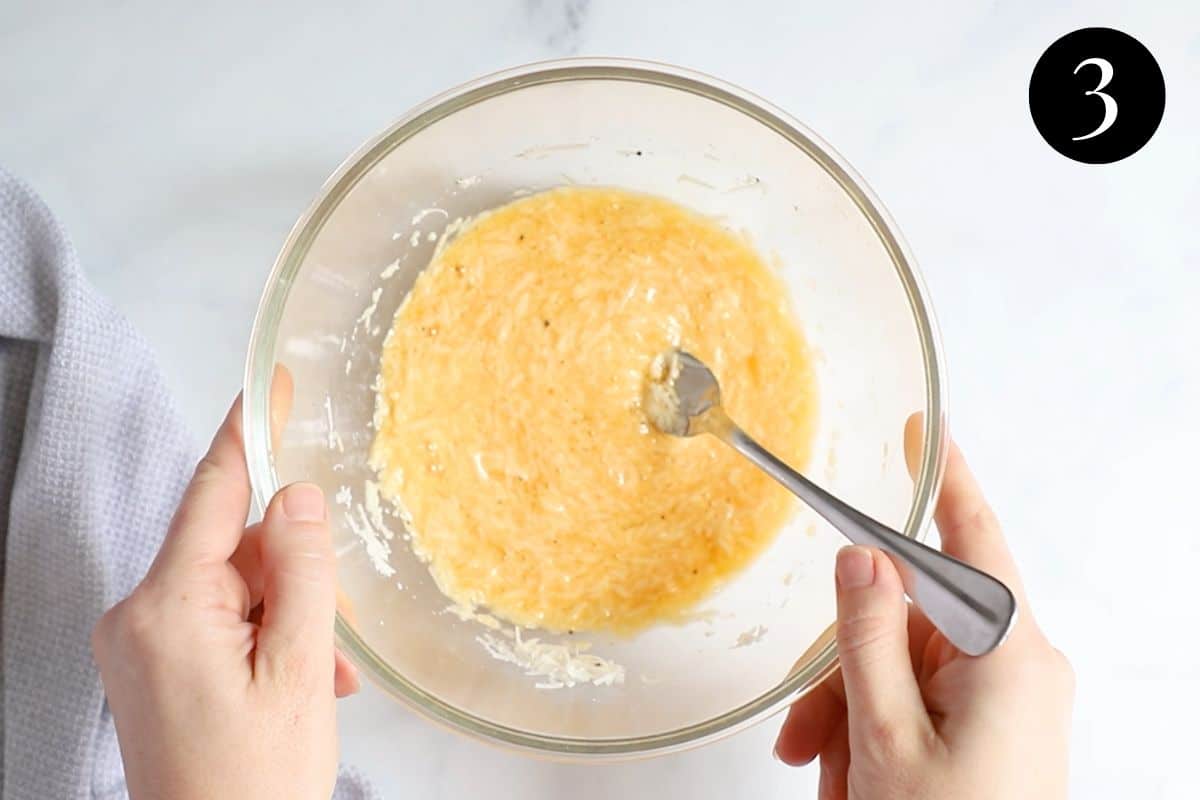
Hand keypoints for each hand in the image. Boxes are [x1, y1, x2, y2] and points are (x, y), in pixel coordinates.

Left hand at [92, 377, 358, 799]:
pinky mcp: (151, 662)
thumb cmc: (255, 782)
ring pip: (232, 584)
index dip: (250, 433)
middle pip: (231, 545)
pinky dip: (265, 634)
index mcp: (167, 607)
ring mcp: (139, 641)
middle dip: (292, 569)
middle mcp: (137, 614)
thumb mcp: (300, 670)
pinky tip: (299, 678)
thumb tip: (300, 496)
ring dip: (287, 612)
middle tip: (335, 623)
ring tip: (321, 673)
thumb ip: (303, 572)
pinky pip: (218, 618)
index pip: (214, 492)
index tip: (272, 383)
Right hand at [774, 423, 1073, 798]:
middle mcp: (1017, 669)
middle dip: (847, 668)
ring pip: (902, 664)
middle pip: (912, 619)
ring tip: (832, 776)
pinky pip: (918, 700)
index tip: (922, 429)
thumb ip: (869, 637)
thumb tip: (863, 557)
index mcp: (1009, 657)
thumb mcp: (887, 738)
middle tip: (809, 730)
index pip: (972, 541)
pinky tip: (851, 779)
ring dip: (851, 712)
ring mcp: (1007, 703)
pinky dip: (874, 730)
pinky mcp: (993, 731)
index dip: (944, 478)